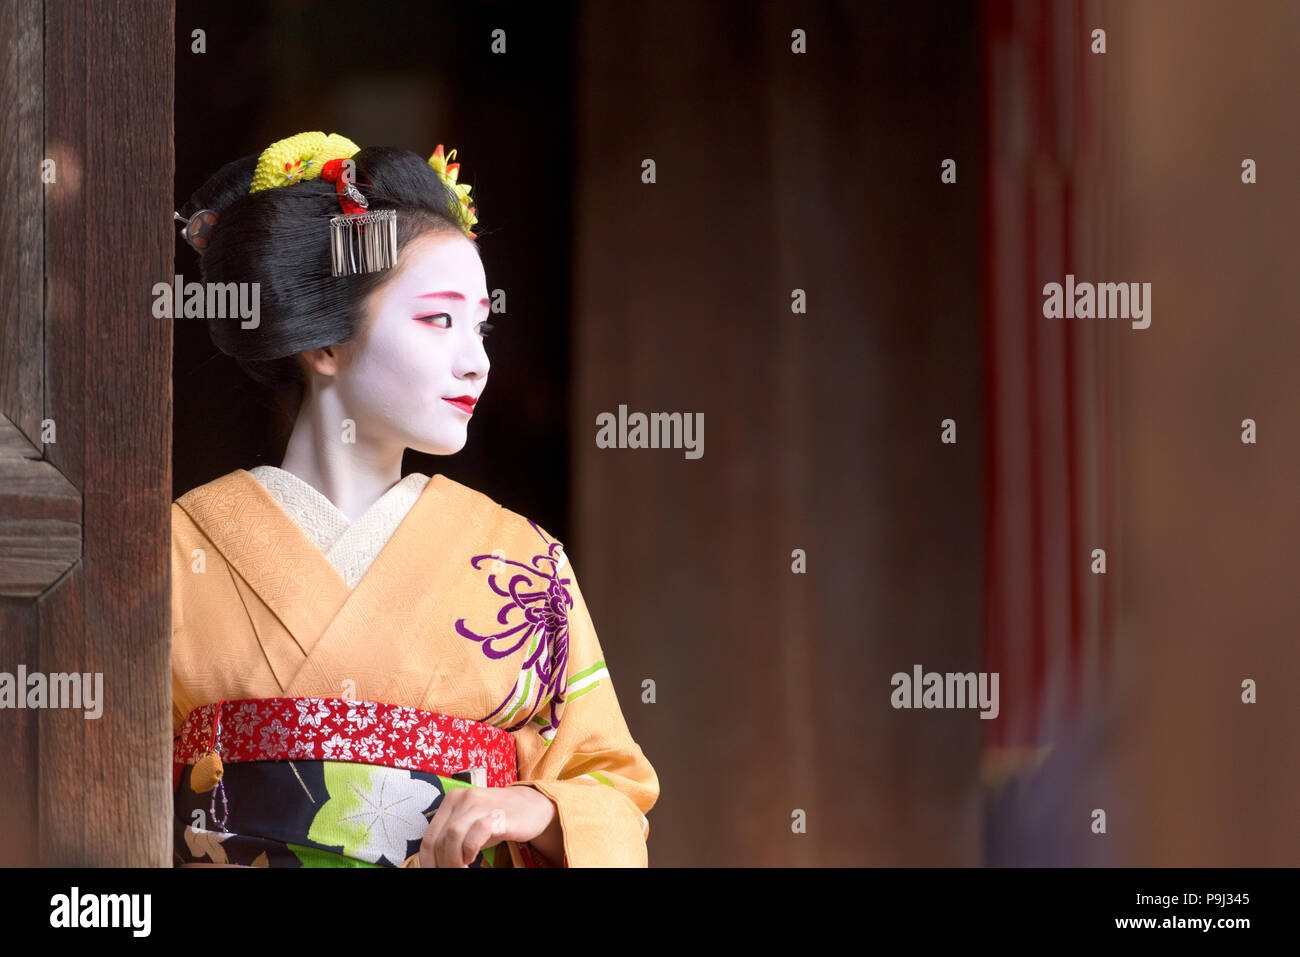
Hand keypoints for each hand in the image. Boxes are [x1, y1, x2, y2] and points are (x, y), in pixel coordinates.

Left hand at [419, 784, 557, 867]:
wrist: (532, 806)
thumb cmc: (498, 819)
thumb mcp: (470, 826)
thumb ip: (451, 840)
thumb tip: (435, 863)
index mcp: (451, 800)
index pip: (429, 837)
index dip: (427, 862)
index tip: (433, 872)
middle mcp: (463, 798)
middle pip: (439, 839)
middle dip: (442, 864)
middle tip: (451, 873)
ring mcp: (480, 803)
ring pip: (453, 835)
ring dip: (454, 860)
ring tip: (462, 869)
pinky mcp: (498, 812)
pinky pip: (477, 831)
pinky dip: (471, 849)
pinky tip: (473, 857)